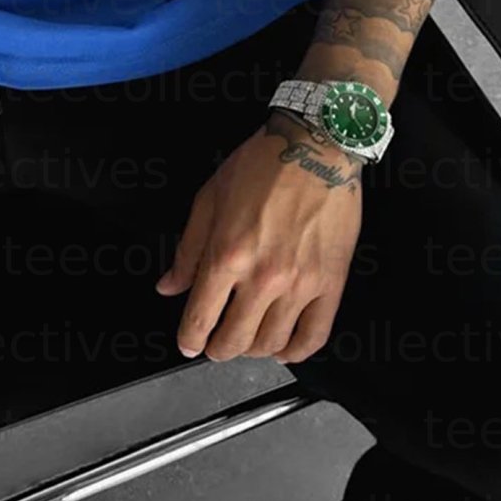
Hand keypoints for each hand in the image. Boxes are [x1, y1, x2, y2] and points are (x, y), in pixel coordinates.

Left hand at [155, 109, 362, 363]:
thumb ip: (188, 250)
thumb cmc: (260, 166)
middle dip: (218, 350)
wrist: (314, 148)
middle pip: (235, 340)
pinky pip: (314, 336)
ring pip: (272, 343)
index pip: (200, 318)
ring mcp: (300, 284)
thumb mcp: (209, 200)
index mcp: (227, 255)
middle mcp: (263, 277)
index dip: (189, 338)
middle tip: (214, 346)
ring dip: (253, 351)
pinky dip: (295, 352)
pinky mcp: (331, 284)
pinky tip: (283, 348)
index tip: (188, 343)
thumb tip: (169, 286)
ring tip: (246, 341)